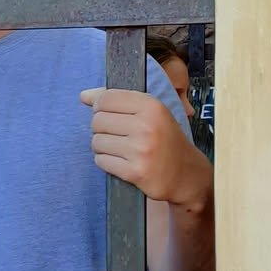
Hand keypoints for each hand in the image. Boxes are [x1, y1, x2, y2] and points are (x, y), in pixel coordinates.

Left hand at [80, 87, 210, 210]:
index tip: (110, 114)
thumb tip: (84, 96)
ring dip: (103, 147)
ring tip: (120, 150)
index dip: (101, 107)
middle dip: (102, 129)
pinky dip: (106, 162)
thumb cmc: (165, 140)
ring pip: (97, 142)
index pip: (106, 98)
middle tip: (118, 136)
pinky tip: (121, 162)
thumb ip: (117, 100)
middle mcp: (147, 126)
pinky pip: (101, 161)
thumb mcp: (150, 113)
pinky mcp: (135, 172)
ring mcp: (141, 150)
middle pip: (97, 120)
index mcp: (152, 106)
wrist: (186, 174)